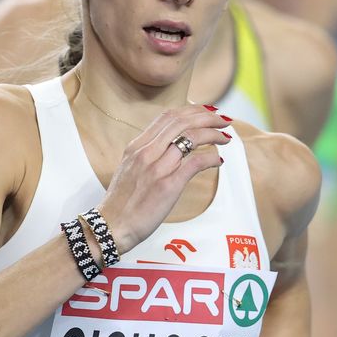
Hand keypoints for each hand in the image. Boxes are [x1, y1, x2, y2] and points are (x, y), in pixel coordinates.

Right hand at [99, 104, 231, 251]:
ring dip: (213, 133)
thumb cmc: (121, 203)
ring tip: (225, 136)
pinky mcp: (168, 185)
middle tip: (222, 119)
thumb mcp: (129, 169)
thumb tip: (168, 149)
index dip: (190, 110)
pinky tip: (218, 161)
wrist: (111, 226)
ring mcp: (157, 167)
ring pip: (191, 137)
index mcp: (137, 146)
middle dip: (207, 117)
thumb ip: (147, 156)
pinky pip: (195, 163)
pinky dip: (211, 158)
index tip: (205, 112)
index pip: (167, 117)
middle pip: (182, 122)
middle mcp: (146, 152)